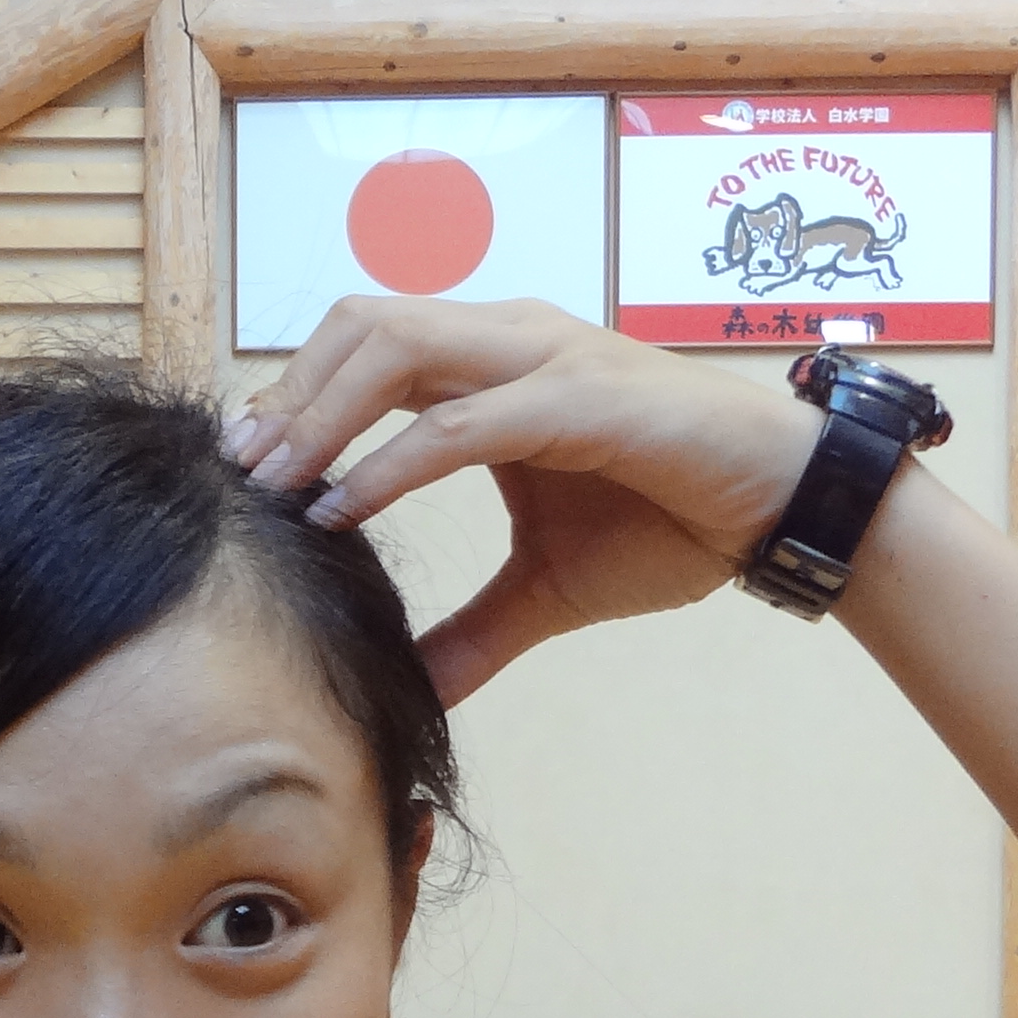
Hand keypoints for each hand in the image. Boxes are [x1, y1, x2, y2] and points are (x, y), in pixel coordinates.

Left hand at [224, 299, 825, 706]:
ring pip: (396, 348)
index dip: (295, 398)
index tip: (242, 471)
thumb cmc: (674, 521)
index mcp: (492, 365)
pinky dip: (390, 465)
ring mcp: (543, 359)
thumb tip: (417, 691)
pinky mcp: (580, 400)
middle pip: (360, 326)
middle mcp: (508, 341)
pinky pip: (461, 423)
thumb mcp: (548, 589)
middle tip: (237, 475)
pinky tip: (343, 513)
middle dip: (288, 396)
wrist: (780, 507)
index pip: (364, 348)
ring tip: (274, 487)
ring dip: (321, 416)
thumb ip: (475, 633)